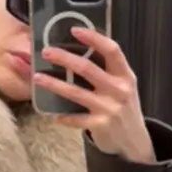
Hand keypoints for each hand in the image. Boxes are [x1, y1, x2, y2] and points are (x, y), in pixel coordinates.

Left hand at [33, 27, 155, 163]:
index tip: (75, 30)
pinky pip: (76, 118)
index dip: (94, 38)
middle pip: (88, 68)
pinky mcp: (100, 125)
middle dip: (64, 58)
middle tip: (46, 52)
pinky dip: (63, 116)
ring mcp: (109, 108)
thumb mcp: (123, 87)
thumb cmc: (124, 109)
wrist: (134, 141)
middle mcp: (118, 89)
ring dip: (54, 84)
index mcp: (125, 75)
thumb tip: (81, 52)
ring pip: (76, 93)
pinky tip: (53, 114)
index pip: (112, 50)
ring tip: (37, 78)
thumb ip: (108, 72)